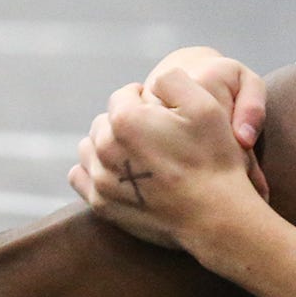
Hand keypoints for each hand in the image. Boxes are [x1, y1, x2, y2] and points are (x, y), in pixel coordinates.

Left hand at [68, 68, 267, 250]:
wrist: (215, 216)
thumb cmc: (214, 160)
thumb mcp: (206, 107)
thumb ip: (173, 80)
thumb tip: (153, 81)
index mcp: (126, 118)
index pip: (125, 94)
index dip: (147, 99)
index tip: (166, 113)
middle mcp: (105, 146)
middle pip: (105, 121)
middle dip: (126, 122)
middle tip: (157, 136)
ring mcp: (100, 177)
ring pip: (90, 147)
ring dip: (109, 146)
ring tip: (139, 155)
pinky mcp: (101, 203)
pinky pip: (81, 177)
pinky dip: (95, 170)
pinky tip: (119, 172)